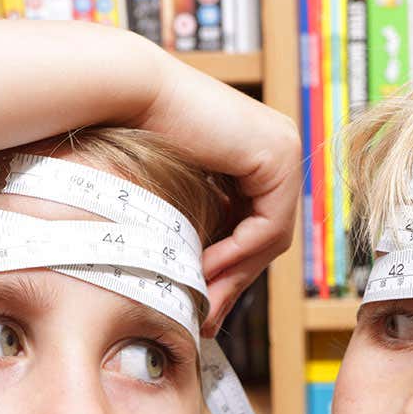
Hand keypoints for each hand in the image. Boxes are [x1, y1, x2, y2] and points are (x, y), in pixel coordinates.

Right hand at [134, 50, 301, 335]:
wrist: (127, 95)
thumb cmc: (133, 136)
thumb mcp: (180, 195)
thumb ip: (201, 229)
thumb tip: (205, 286)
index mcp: (262, 154)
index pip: (258, 229)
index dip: (233, 273)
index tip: (206, 307)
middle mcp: (281, 147)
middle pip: (268, 236)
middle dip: (236, 282)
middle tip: (208, 318)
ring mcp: (285, 149)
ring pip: (271, 237)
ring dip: (235, 275)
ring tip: (200, 300)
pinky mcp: (278, 156)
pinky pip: (267, 226)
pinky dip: (237, 255)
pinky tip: (203, 271)